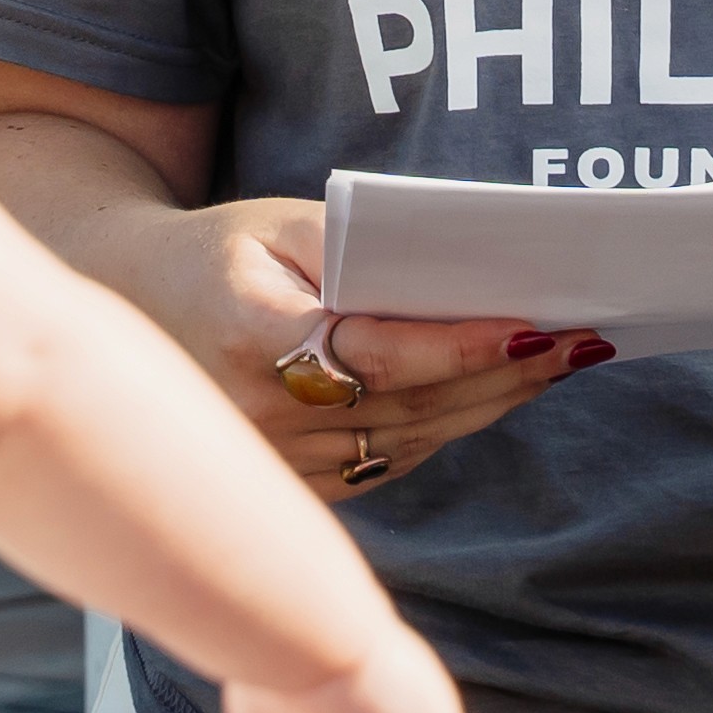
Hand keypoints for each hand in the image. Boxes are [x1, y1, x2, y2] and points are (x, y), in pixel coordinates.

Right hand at [145, 197, 607, 503]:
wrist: (129, 310)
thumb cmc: (219, 253)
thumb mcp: (278, 224)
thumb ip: (363, 250)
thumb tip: (464, 275)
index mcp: (252, 338)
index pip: (381, 354)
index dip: (464, 346)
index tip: (536, 325)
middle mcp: (262, 417)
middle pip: (413, 404)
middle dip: (506, 372)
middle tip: (583, 339)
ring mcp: (275, 465)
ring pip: (411, 439)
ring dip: (492, 403)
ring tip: (560, 363)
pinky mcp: (294, 487)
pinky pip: (389, 461)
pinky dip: (448, 428)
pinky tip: (498, 396)